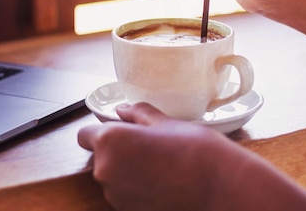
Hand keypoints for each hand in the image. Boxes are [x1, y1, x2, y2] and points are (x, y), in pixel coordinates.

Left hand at [78, 103, 305, 210]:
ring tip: (158, 165)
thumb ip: (137, 115)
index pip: (84, 135)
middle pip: (99, 158)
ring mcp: (116, 196)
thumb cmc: (195, 150)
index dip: (99, 132)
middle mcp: (105, 170)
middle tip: (145, 147)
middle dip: (115, 152)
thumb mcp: (165, 123)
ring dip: (126, 172)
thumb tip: (122, 109)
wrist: (222, 187)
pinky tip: (161, 182)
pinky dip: (136, 189)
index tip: (116, 131)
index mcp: (110, 141)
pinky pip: (124, 195)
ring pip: (112, 178)